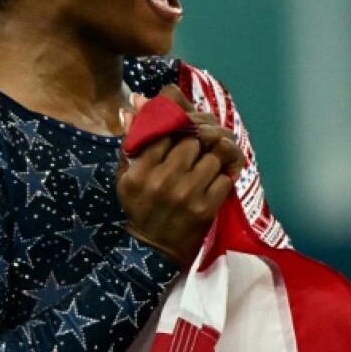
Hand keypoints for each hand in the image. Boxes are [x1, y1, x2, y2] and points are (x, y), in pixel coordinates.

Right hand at [116, 86, 244, 266]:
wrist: (154, 250)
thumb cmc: (139, 207)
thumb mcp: (126, 176)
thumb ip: (131, 140)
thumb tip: (136, 102)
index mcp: (140, 171)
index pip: (165, 131)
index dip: (177, 124)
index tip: (181, 128)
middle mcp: (164, 180)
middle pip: (192, 140)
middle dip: (197, 140)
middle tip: (198, 144)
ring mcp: (187, 195)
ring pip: (212, 157)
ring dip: (212, 158)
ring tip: (207, 162)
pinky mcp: (206, 208)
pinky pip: (224, 179)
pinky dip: (222, 178)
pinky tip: (212, 182)